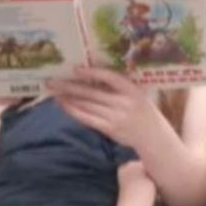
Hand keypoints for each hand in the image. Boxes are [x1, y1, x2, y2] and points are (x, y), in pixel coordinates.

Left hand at [46, 67, 160, 149]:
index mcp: (133, 90)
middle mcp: (124, 103)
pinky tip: (63, 105)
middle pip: (92, 92)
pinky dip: (73, 111)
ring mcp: (116, 116)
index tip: (75, 69)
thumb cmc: (143, 111)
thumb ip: (121, 87)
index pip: (111, 77)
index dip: (92, 72)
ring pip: (87, 105)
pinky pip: (87, 118)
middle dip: (69, 86)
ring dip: (68, 98)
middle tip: (52, 81)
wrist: (154, 136)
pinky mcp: (110, 129)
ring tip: (53, 92)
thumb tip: (93, 75)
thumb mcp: (139, 95)